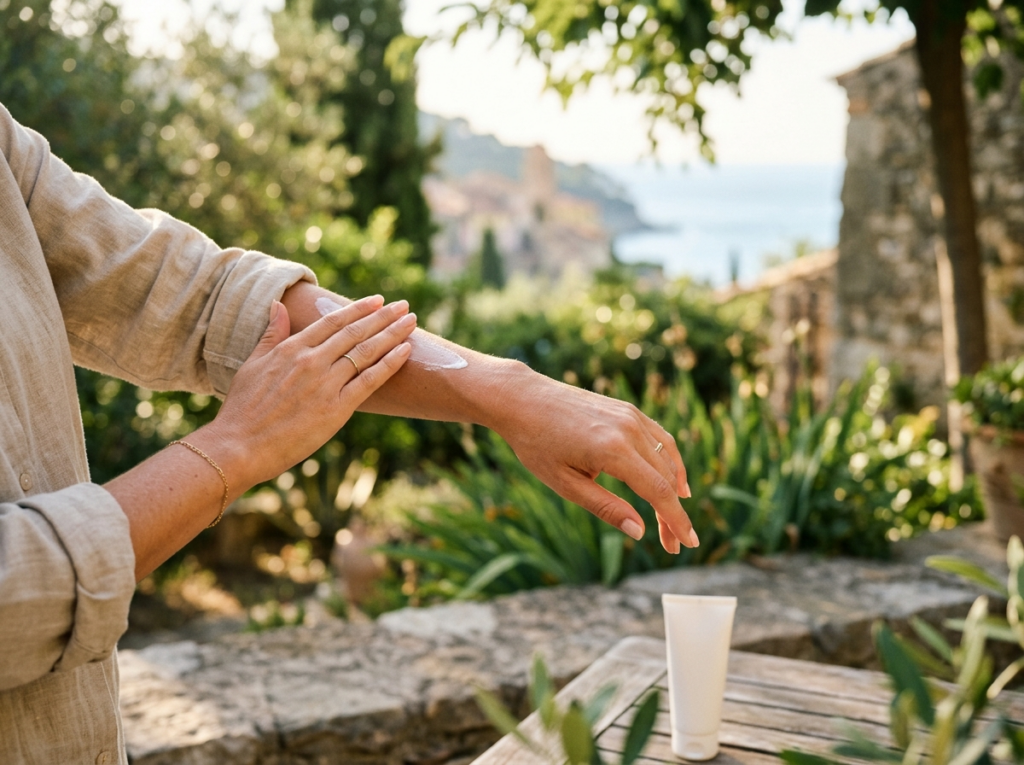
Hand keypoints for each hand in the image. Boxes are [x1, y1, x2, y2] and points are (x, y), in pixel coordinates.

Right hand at [198, 295, 415, 490]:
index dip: (358, 309)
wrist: (239, 446)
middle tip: (404, 305)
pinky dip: (390, 363)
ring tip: (411, 320)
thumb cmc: (242, 409)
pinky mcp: (336, 408)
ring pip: (367, 351)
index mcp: (292, 349)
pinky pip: (370, 380)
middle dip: (383, 316)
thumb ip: (271, 334)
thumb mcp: (252, 364)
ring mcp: (326, 384)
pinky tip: (406, 350)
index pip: (333, 321)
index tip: (378, 300)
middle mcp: (312, 361)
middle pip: (356, 332)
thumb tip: (277, 305)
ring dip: (392, 333)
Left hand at [490, 368, 695, 552]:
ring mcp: (630, 415)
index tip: (687, 544)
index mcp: (613, 450)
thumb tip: (639, 532)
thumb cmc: (536, 444)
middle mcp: (628, 429)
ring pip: (667, 457)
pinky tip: (672, 479)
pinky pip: (659, 438)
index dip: (676, 520)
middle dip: (673, 512)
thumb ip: (605, 507)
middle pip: (667, 478)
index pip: (658, 491)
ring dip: (675, 488)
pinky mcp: (627, 409)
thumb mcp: (565, 484)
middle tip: (672, 543)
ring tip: (674, 517)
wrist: (522, 398)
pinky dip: (670, 460)